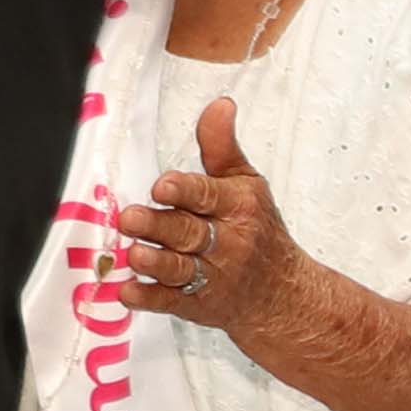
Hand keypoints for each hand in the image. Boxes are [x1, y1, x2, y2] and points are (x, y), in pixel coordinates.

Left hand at [116, 97, 316, 348]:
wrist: (282, 294)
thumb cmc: (258, 230)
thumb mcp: (247, 184)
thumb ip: (222, 147)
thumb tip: (220, 104)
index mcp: (238, 207)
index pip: (209, 196)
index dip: (184, 191)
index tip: (162, 186)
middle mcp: (227, 243)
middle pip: (188, 232)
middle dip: (159, 226)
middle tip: (130, 218)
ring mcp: (212, 278)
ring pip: (179, 269)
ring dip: (155, 262)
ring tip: (133, 253)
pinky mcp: (197, 305)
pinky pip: (170, 303)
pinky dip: (148, 299)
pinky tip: (128, 292)